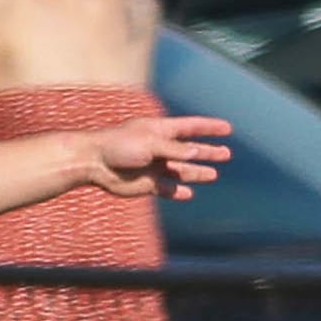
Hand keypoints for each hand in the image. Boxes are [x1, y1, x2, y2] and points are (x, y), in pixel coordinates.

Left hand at [90, 115, 231, 199]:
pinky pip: (166, 189)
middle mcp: (159, 148)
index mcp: (161, 131)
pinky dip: (177, 192)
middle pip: (189, 150)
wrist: (93, 163)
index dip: (209, 128)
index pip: (191, 127)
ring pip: (180, 171)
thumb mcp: (150, 143)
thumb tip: (197, 153)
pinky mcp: (146, 184)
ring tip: (214, 175)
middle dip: (207, 152)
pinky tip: (188, 194)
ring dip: (197, 173)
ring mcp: (153, 166)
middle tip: (226, 154)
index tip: (228, 128)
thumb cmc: (119, 146)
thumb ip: (174, 149)